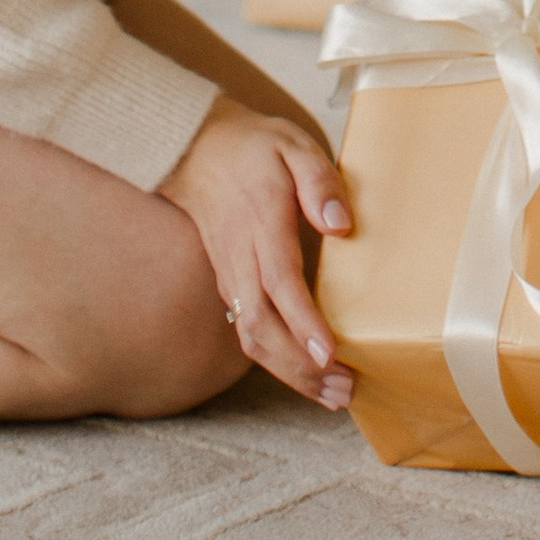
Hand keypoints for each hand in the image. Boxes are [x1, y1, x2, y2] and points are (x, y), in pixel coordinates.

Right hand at [159, 94, 357, 408]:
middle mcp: (241, 258)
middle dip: (301, 366)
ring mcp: (231, 276)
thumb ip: (318, 181)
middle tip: (343, 388)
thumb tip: (341, 224)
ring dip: (290, 373)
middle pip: (263, 326)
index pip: (279, 280)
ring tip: (332, 394)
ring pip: (252, 337)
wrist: (196, 151)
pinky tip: (306, 373)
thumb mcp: (293, 145)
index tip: (328, 352)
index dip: (303, 320)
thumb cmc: (254, 148)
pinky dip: (276, 360)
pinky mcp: (230, 285)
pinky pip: (248, 330)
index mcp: (260, 221)